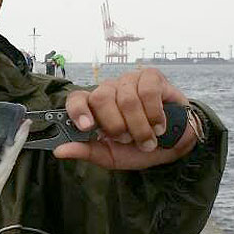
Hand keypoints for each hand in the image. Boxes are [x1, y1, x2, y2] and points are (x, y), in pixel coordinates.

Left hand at [54, 67, 195, 169]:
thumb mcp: (110, 156)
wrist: (174, 144)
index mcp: (94, 108)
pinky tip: (159, 125)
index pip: (76, 99)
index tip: (87, 127)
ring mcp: (129, 81)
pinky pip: (148, 91)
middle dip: (116, 126)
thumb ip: (86, 151)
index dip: (78, 111)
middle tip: (127, 140)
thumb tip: (59, 151)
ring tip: (147, 138)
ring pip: (126, 99)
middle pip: (101, 98)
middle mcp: (109, 90)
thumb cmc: (139, 149)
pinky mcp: (152, 77)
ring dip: (139, 126)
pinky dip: (155, 114)